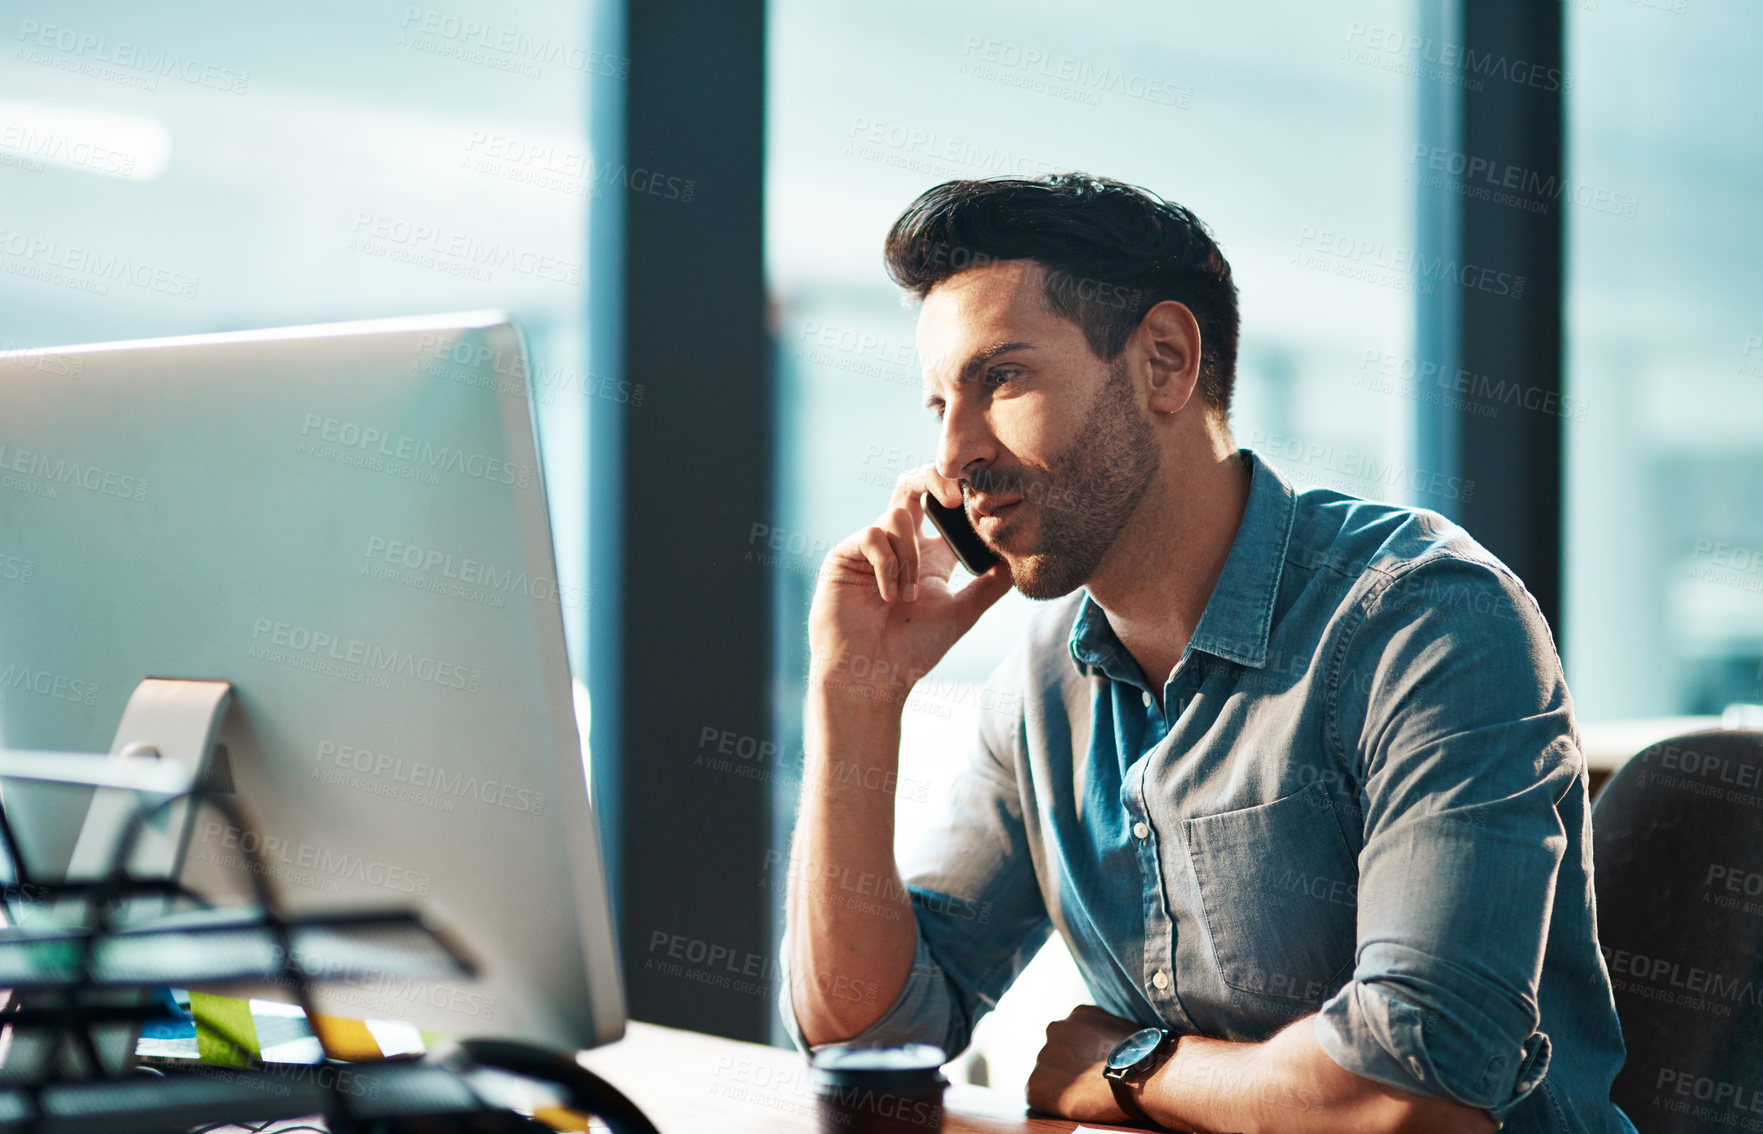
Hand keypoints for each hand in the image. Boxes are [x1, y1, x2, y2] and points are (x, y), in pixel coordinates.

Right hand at [807, 464, 1011, 704]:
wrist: (872, 677)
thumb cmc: (912, 650)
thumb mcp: (962, 612)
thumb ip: (990, 584)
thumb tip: (1020, 558)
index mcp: (929, 554)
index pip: (944, 507)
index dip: (961, 496)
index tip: (981, 503)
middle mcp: (900, 545)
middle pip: (913, 484)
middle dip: (933, 477)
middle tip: (955, 496)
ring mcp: (870, 547)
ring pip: (899, 515)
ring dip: (911, 557)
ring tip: (908, 597)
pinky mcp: (845, 554)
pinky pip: (873, 534)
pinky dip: (888, 566)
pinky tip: (889, 597)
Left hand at [1026, 1005, 1142, 1124]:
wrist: (1139, 1078)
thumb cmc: (1142, 1057)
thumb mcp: (1124, 1029)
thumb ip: (1105, 1031)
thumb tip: (1106, 1043)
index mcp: (1077, 1015)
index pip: (1073, 1036)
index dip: (1085, 1055)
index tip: (1097, 1067)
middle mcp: (1055, 1029)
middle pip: (1058, 1054)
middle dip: (1071, 1068)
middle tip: (1090, 1083)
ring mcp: (1043, 1057)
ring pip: (1049, 1075)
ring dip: (1063, 1085)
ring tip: (1087, 1095)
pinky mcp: (1036, 1085)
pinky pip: (1040, 1097)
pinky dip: (1054, 1104)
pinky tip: (1076, 1104)